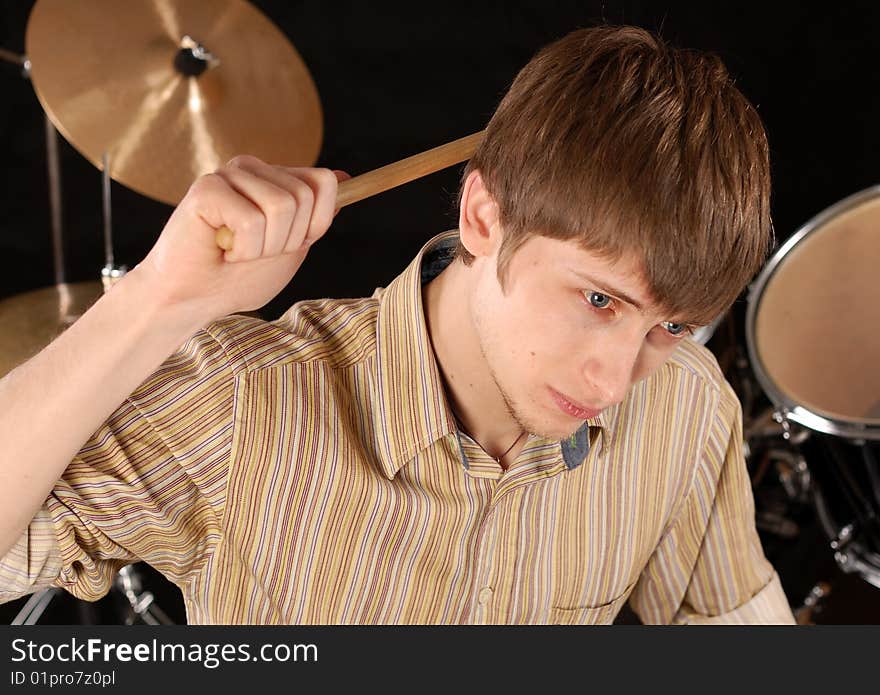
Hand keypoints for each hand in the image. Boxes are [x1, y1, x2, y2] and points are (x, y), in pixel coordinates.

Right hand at [134, 156, 346, 323]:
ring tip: (236, 251)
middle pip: (304, 196)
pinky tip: (220, 249)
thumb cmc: (238, 278)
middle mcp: (252, 170)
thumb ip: (316, 214)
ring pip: (281, 207)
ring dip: (263, 247)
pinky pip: (251, 220)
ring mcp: (228, 175)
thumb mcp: (292, 247)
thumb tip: (344, 177)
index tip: (286, 244)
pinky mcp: (207, 187)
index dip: (314, 224)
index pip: (323, 182)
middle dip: (286, 240)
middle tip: (253, 252)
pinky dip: (242, 248)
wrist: (193, 299)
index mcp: (273, 180)